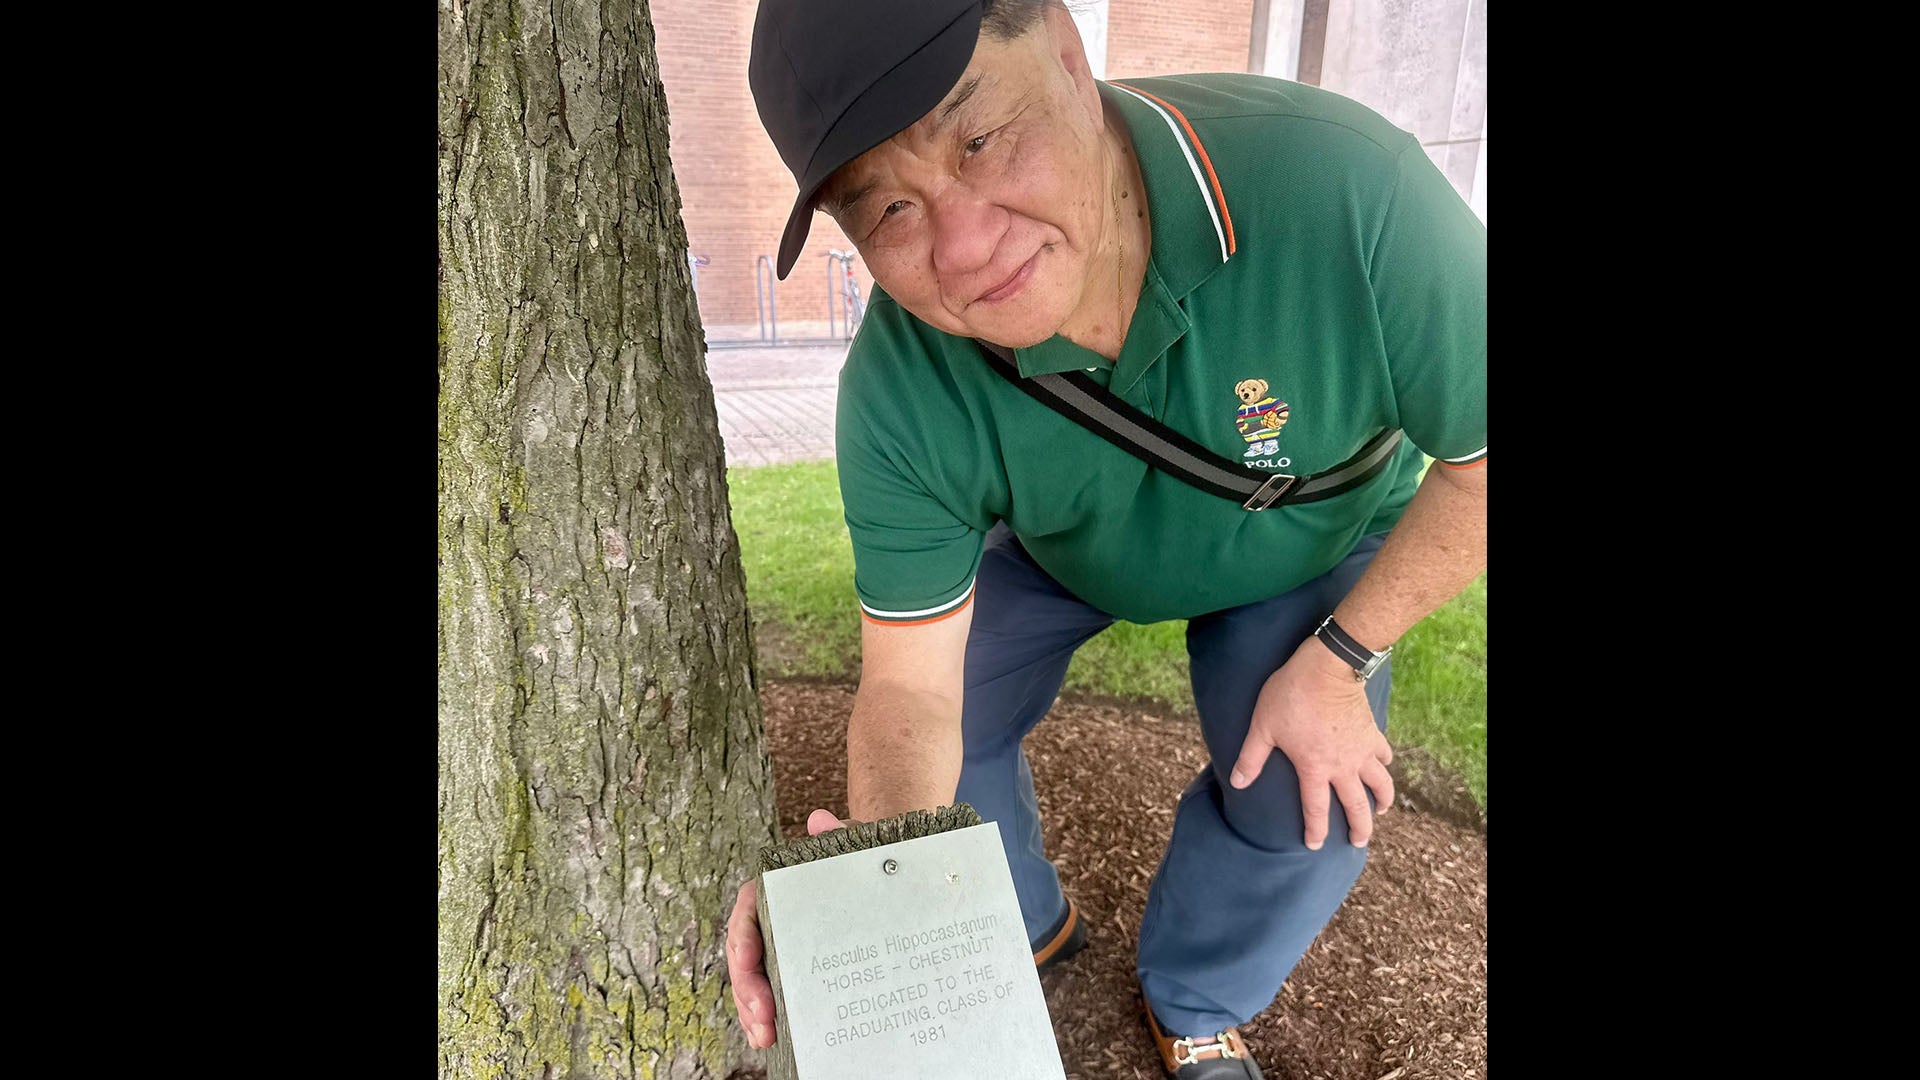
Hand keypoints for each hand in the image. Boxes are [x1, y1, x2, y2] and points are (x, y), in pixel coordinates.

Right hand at [726, 808, 857, 1049]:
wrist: (879, 871)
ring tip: (765, 1038)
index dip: (744, 944)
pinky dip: (768, 1016)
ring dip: (752, 1011)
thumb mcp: (853, 844)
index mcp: (776, 887)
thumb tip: (821, 821)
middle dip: (747, 991)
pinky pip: (772, 992)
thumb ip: (837, 835)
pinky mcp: (794, 967)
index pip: (748, 912)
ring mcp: (781, 945)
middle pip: (745, 955)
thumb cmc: (860, 859)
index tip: (751, 968)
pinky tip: (773, 1039)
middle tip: (763, 1021)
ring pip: (753, 979)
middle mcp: (771, 918)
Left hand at [1228, 637, 1394, 848]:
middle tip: (1358, 842)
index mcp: (1315, 768)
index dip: (1316, 832)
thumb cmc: (1290, 695)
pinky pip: (1383, 754)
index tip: (1315, 846)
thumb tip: (1238, 783)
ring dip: (1382, 800)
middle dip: (1359, 829)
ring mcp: (1362, 750)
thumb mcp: (1263, 726)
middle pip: (1357, 806)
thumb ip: (1251, 758)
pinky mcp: (1372, 732)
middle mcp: (1343, 766)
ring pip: (1380, 784)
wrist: (1327, 666)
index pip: (1316, 810)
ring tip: (1380, 811)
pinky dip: (1384, 764)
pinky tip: (1383, 766)